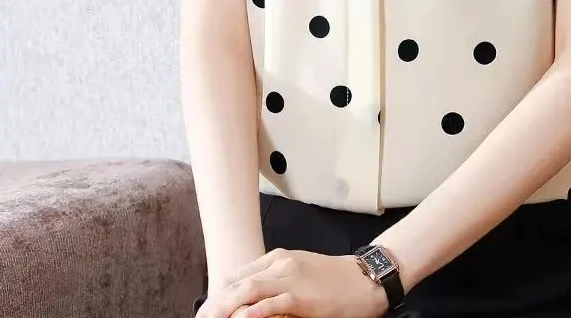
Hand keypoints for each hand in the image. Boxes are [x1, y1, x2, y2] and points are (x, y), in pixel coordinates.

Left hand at [195, 248, 388, 317]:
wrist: (365, 279)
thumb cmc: (334, 280)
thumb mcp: (300, 273)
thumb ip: (274, 282)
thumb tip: (247, 303)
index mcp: (277, 258)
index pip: (236, 276)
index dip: (216, 296)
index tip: (204, 313)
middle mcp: (280, 263)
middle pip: (236, 283)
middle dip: (213, 305)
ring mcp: (292, 277)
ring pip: (249, 290)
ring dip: (225, 308)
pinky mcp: (304, 296)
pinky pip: (273, 303)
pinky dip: (254, 311)